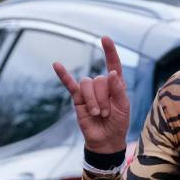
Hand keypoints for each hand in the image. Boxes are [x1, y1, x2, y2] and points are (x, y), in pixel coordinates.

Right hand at [53, 36, 129, 152]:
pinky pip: (69, 84)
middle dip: (104, 99)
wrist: (106, 140)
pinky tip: (56, 65)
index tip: (105, 38)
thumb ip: (118, 90)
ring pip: (87, 84)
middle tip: (107, 114)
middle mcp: (102, 85)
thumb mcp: (123, 107)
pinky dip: (63, 75)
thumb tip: (112, 72)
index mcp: (116, 85)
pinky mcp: (78, 98)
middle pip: (100, 80)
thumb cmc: (118, 123)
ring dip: (94, 101)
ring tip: (98, 114)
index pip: (113, 64)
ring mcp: (89, 91)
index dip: (110, 52)